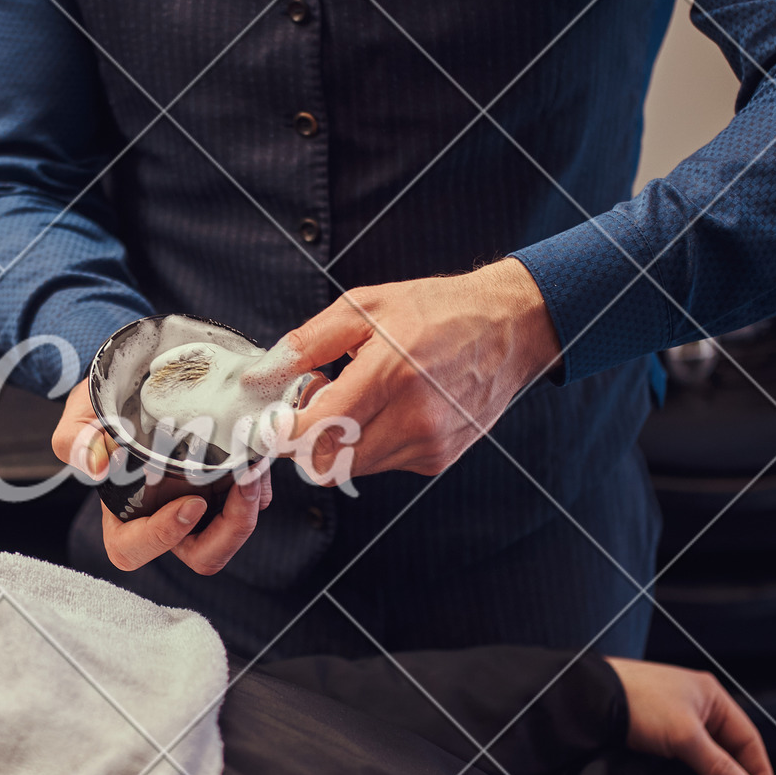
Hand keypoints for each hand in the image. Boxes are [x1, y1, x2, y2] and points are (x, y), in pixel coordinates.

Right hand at [50, 388, 272, 574]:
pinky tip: (259, 454)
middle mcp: (165, 516)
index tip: (189, 502)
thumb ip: (75, 440)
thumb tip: (94, 469)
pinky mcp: (227, 485)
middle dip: (230, 530)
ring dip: (251, 507)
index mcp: (124, 514)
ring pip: (232, 532)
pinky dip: (261, 484)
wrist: (146, 372)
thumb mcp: (83, 413)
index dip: (162, 537)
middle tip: (243, 488)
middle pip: (201, 554)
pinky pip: (252, 502)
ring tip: (256, 465)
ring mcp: (200, 502)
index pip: (134, 550)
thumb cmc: (108, 401)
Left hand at [282, 259, 558, 481]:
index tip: (271, 422)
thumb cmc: (437, 311)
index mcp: (390, 375)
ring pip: (354, 467)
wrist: (509, 327)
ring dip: (338, 443)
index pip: (316, 432)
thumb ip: (308, 342)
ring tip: (355, 399)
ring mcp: (428, 444)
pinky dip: (369, 444)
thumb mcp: (364, 307)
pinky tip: (384, 409)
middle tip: (314, 403)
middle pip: (328, 463)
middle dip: (306, 440)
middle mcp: (413, 418)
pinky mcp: (439, 458)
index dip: (283, 435)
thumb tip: (266, 371)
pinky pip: (383, 463)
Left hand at [606, 658, 775, 774]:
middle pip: (729, 749)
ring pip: (706, 755)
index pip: (749, 739)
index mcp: (712, 696)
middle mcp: (697, 704)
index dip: (760, 773)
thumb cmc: (636, 701)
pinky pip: (684, 756)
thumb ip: (719, 767)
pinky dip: (692, 774)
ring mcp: (674, 717)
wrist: (588, 697)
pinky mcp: (654, 731)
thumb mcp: (684, 736)